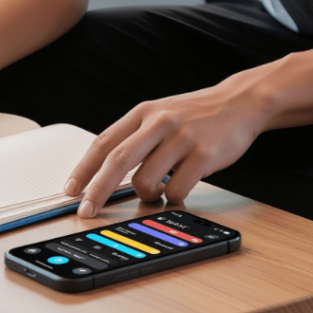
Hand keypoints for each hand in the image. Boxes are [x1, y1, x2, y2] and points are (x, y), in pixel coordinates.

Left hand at [63, 77, 266, 217]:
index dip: (84, 168)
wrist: (241, 102)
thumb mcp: (161, 114)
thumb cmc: (196, 115)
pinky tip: (180, 188)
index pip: (104, 142)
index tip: (71, 189)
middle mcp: (160, 122)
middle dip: (98, 190)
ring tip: (157, 192)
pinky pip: (178, 190)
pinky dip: (173, 197)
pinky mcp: (204, 155)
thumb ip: (136, 137)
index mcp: (144, 112)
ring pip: (148, 180)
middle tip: (86, 211)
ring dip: (146, 196)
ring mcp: (182, 138)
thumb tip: (106, 174)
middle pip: (118, 160)